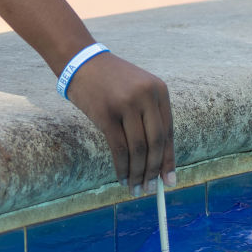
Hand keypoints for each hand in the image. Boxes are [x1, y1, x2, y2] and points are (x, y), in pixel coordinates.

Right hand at [65, 52, 175, 194]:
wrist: (81, 61)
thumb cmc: (111, 81)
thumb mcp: (137, 90)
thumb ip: (150, 118)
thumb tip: (159, 162)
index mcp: (159, 90)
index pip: (168, 132)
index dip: (169, 160)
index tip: (169, 182)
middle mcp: (146, 96)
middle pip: (155, 143)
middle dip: (154, 171)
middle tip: (151, 190)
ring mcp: (126, 104)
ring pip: (138, 149)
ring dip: (138, 173)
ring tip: (135, 189)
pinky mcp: (106, 114)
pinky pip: (119, 148)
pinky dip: (122, 168)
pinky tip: (122, 178)